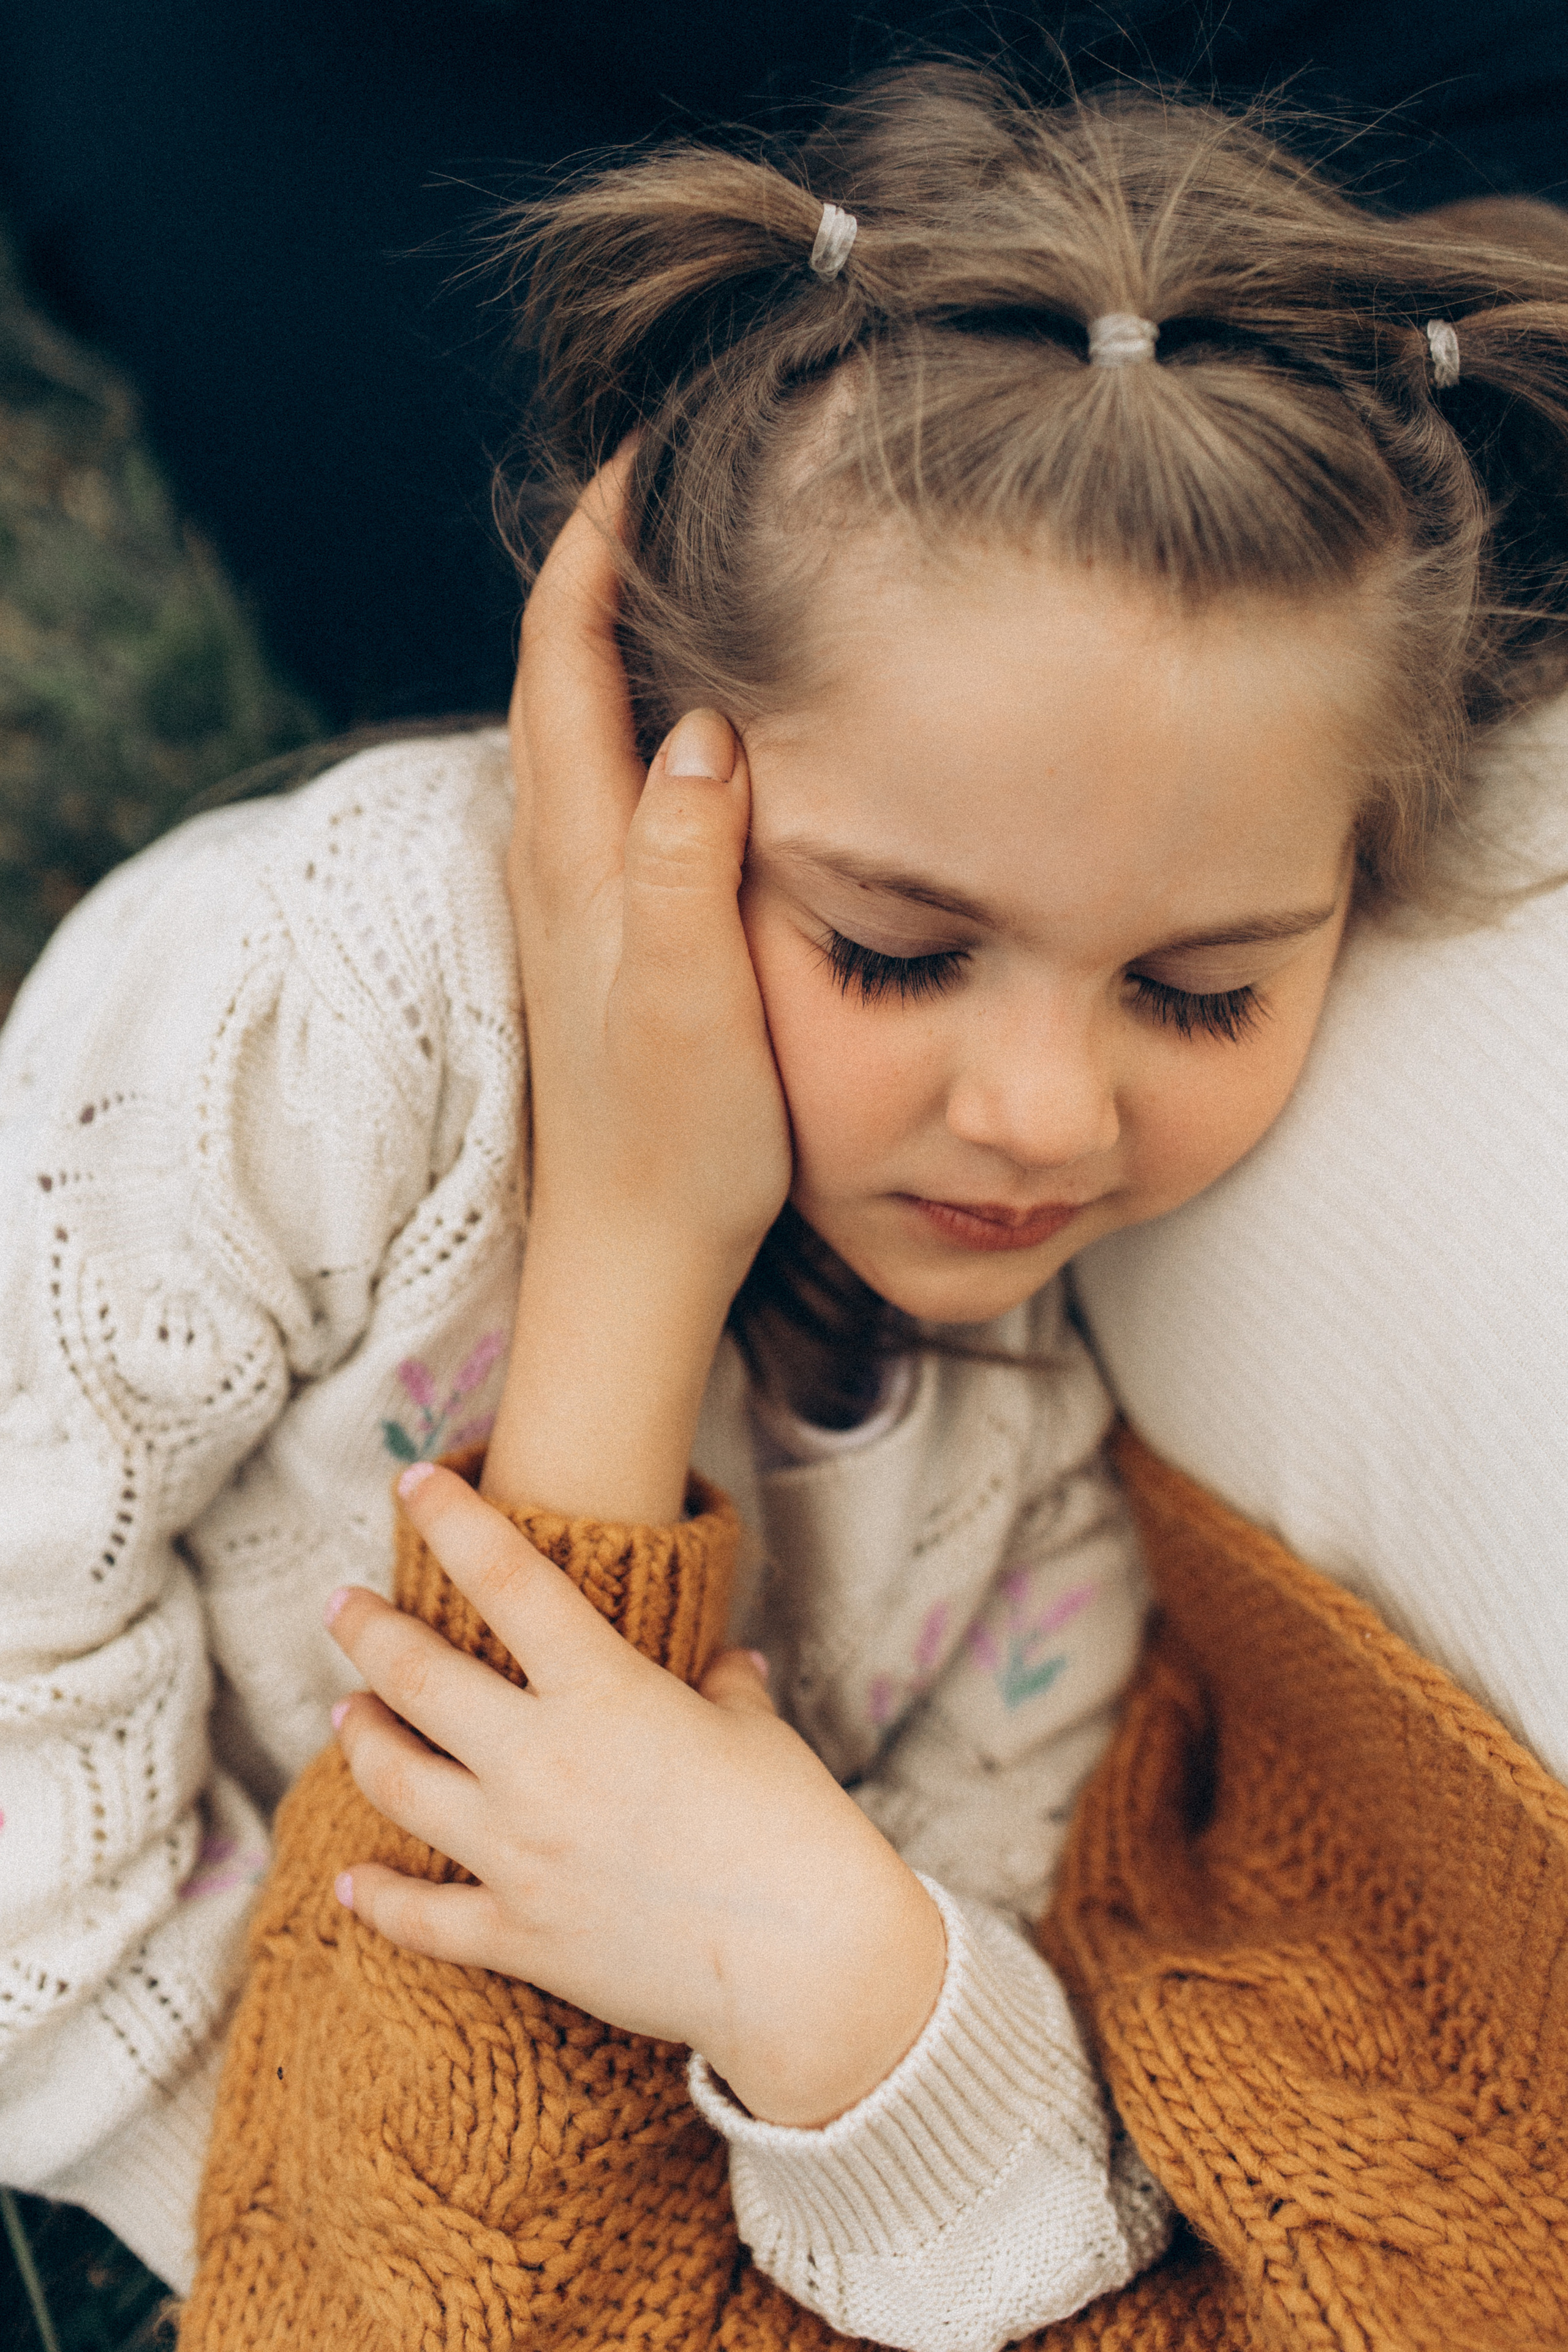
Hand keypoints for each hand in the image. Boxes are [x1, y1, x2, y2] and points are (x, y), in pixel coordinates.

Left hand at [329, 1467, 946, 2128]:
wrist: (810, 1963)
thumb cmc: (795, 1829)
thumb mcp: (756, 1732)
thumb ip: (725, 1687)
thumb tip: (728, 1663)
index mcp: (604, 1693)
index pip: (507, 1577)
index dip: (452, 1519)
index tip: (414, 1481)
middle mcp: (542, 1763)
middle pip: (417, 1678)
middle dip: (368, 1631)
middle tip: (340, 1606)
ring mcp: (520, 1853)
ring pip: (397, 1783)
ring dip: (360, 1740)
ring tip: (345, 1712)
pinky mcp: (519, 1936)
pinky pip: (422, 1917)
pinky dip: (378, 1899)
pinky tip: (350, 1883)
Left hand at [483, 454, 792, 1521]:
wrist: (633, 1256)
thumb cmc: (679, 1148)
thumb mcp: (691, 1011)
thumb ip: (681, 871)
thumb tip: (696, 728)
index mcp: (574, 859)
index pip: (562, 654)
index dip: (596, 542)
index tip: (655, 449)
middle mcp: (553, 860)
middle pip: (555, 666)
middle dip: (603, 555)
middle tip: (682, 473)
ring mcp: (567, 896)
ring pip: (574, 717)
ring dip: (612, 626)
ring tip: (689, 560)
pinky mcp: (596, 931)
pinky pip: (598, 777)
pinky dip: (630, 706)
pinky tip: (689, 711)